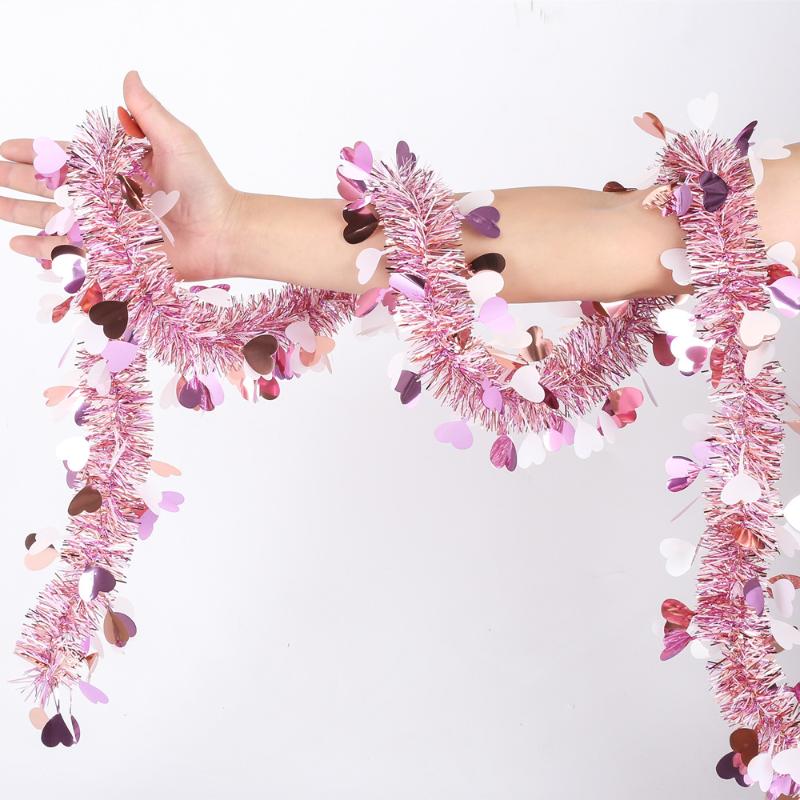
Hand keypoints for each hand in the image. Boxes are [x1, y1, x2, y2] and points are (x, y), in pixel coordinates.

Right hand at [0, 70, 242, 281]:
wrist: (223, 232)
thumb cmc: (205, 186)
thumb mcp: (176, 140)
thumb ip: (147, 112)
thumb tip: (129, 76)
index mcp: (117, 169)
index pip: (66, 158)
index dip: (35, 152)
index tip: (4, 147)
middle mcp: (109, 198)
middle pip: (53, 188)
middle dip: (18, 181)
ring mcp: (110, 228)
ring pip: (56, 220)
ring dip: (23, 214)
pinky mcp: (116, 255)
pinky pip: (75, 254)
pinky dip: (45, 249)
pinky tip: (18, 245)